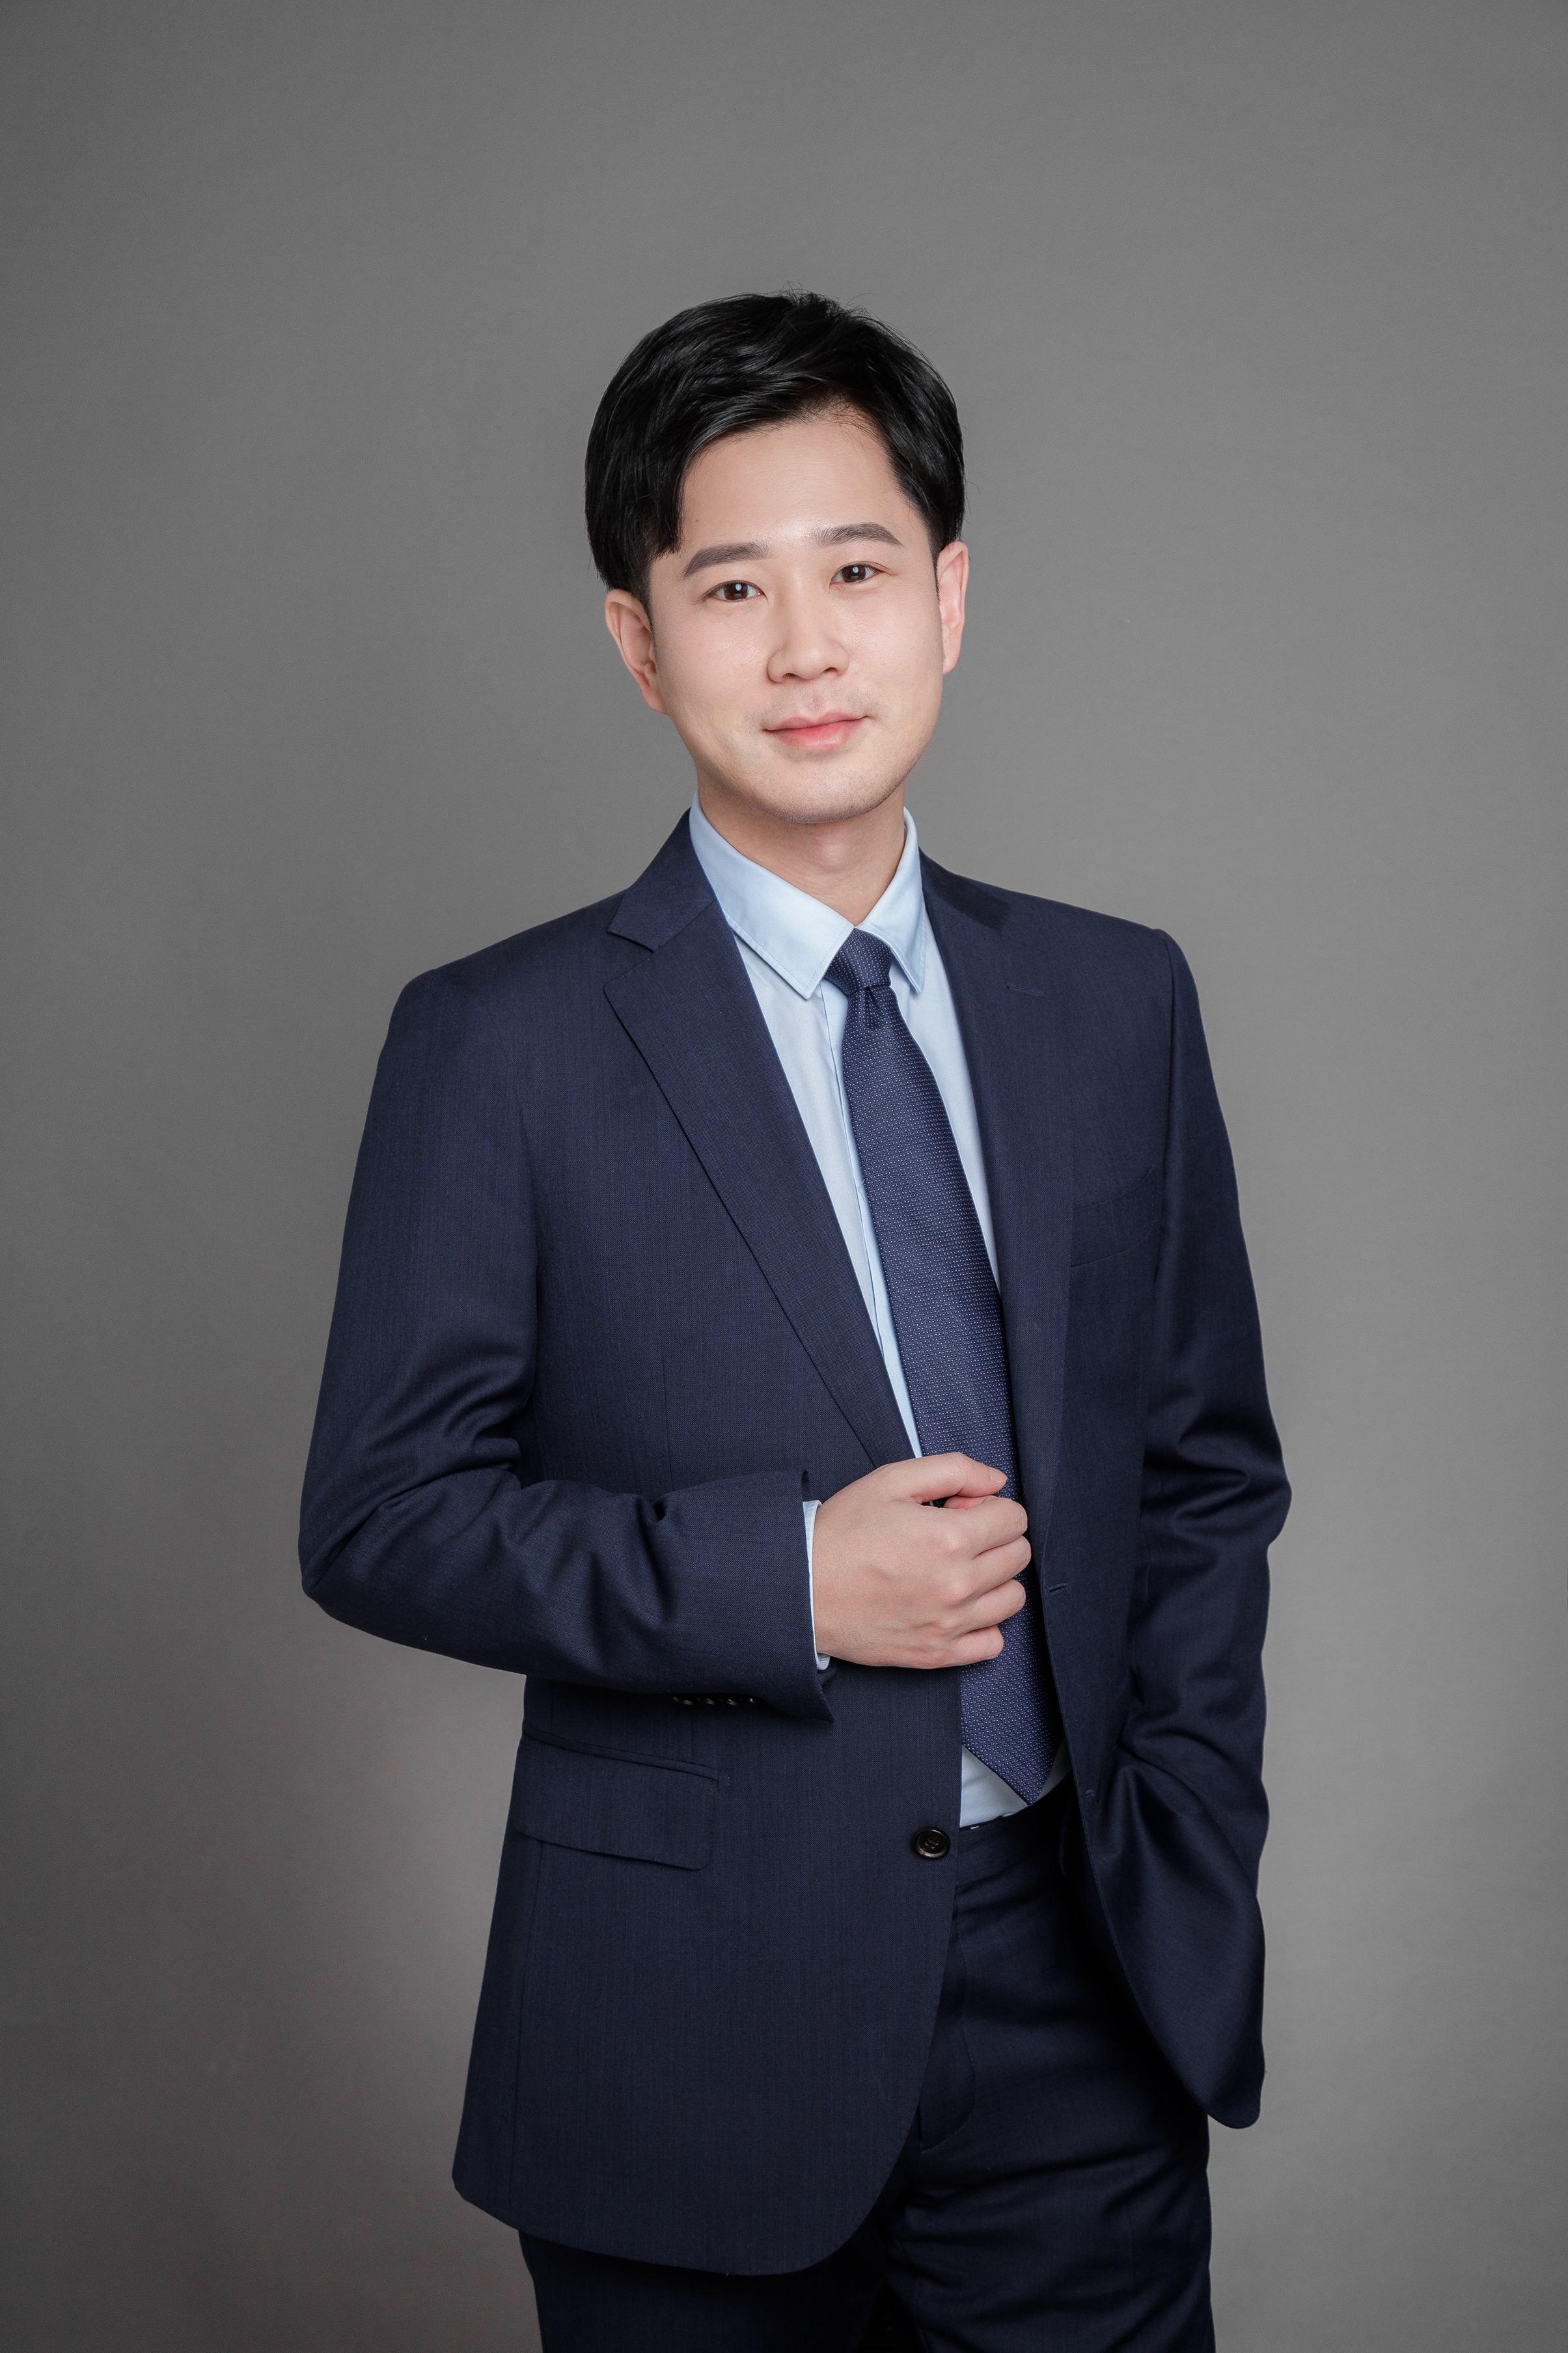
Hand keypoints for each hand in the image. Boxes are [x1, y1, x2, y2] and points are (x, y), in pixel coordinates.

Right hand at [809, 1454, 1029, 1669]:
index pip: (1014, 1518)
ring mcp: (949, 1624)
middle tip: (955, 1535)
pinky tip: (956, 1606)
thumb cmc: (841, 1534)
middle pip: (1019, 1555)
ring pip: (1013, 1598)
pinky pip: (992, 1643)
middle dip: (995, 1537)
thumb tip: (995, 1482)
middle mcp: (957, 1585)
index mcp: (950, 1538)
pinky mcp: (937, 1654)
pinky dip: (983, 1624)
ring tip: (957, 1570)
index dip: (988, 1506)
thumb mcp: (891, 1480)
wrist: (800, 1589)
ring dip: (994, 1578)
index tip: (960, 1509)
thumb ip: (953, 1470)